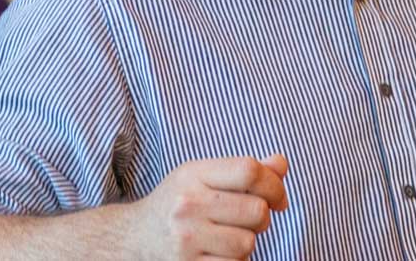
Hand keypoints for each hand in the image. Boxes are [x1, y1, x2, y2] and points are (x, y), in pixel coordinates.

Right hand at [127, 153, 288, 260]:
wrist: (134, 239)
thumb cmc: (178, 205)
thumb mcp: (202, 178)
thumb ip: (243, 171)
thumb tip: (281, 164)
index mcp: (193, 175)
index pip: (249, 171)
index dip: (274, 185)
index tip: (278, 198)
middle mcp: (187, 204)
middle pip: (256, 210)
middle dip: (261, 218)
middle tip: (247, 220)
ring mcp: (186, 238)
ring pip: (248, 243)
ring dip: (246, 243)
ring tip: (227, 238)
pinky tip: (218, 255)